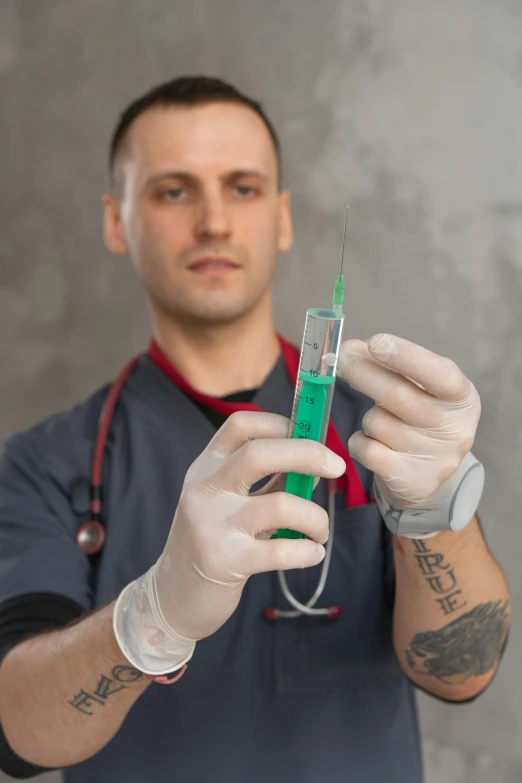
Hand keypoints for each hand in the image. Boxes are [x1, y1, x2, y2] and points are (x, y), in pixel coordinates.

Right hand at [113, 412, 344, 673]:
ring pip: (280, 505)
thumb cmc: (213, 542)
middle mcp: (205, 490)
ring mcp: (212, 525)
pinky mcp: (224, 561)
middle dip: (308, 453)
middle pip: (259, 454)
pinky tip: (313, 554)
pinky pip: (281, 550)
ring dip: (315, 517)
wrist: (174, 596)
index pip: (240, 426)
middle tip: (337, 466)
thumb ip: (267, 480)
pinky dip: (308, 551)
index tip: (309, 432)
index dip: (280, 422)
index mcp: (206, 468)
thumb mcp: (229, 502)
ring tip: (320, 531)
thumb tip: (316, 461)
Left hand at [337, 333, 480, 509]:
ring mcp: (431, 457)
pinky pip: (365, 449)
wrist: (430, 476)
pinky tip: (372, 443)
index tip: (376, 342)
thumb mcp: (420, 389)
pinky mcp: (408, 479)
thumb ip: (389, 365)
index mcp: (461, 399)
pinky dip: (359, 441)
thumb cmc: (421, 419)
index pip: (439, 374)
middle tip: (340, 358)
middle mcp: (452, 428)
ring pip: (377, 422)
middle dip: (363, 373)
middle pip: (398, 395)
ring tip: (381, 424)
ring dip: (368, 417)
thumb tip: (350, 347)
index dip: (407, 357)